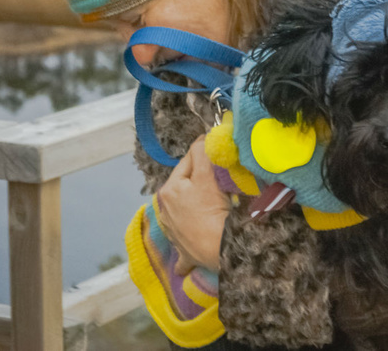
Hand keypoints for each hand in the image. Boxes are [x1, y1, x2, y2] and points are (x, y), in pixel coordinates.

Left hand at [157, 135, 229, 275]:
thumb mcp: (207, 175)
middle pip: (187, 185)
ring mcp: (173, 233)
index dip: (205, 154)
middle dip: (201, 180)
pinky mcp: (184, 252)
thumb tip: (203, 137)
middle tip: (222, 179)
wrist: (220, 248)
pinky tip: (196, 242)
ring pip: (187, 210)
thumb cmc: (213, 210)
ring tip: (216, 206)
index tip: (220, 151)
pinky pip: (186, 244)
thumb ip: (202, 151)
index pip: (188, 161)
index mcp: (168, 190)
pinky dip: (191, 242)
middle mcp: (165, 210)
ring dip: (197, 207)